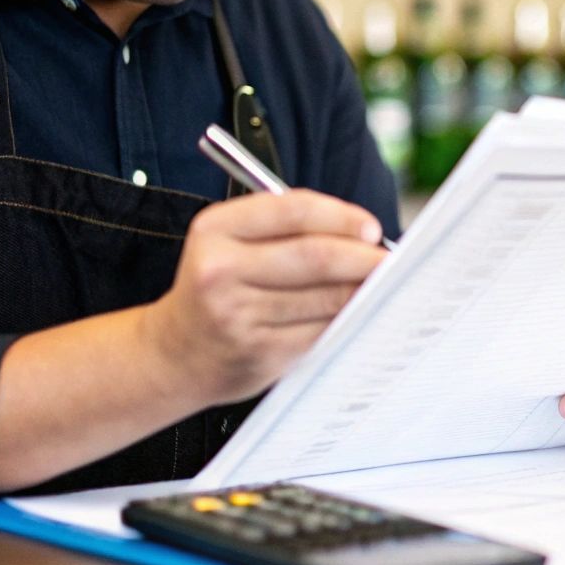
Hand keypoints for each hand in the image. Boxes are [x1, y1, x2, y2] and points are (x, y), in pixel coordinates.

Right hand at [139, 190, 387, 406]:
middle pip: (315, 256)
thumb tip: (364, 235)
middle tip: (389, 260)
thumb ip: (287, 230)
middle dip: (364, 257)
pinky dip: (346, 320)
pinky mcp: (257, 351)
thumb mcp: (232, 243)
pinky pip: (320, 330)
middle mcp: (219, 270)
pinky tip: (356, 313)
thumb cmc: (220, 288)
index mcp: (215, 230)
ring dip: (362, 291)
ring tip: (380, 285)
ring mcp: (237, 315)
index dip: (342, 217)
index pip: (294, 211)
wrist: (176, 352)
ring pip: (324, 297)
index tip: (371, 228)